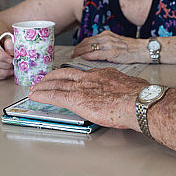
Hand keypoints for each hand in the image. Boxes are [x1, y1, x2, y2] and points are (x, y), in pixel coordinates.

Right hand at [0, 31, 12, 79]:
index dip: (1, 56)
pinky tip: (7, 72)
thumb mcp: (13, 38)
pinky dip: (0, 76)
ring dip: (3, 72)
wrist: (6, 43)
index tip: (11, 59)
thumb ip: (12, 43)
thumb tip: (11, 48)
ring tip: (12, 69)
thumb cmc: (10, 40)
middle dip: (5, 65)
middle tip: (15, 64)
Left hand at [28, 67, 148, 129]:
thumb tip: (129, 95)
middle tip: (44, 80)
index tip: (66, 77)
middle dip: (52, 77)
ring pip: (57, 83)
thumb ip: (124, 90)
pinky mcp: (76, 99)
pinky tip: (34, 96)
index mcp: (103, 75)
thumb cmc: (140, 98)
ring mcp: (82, 87)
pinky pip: (54, 95)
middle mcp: (90, 78)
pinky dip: (42, 95)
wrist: (139, 102)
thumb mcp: (132, 87)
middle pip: (65, 74)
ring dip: (44, 85)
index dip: (71, 75)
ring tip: (35, 88)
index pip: (82, 73)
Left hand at [72, 30, 146, 63]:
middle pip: (86, 42)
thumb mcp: (115, 42)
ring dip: (80, 53)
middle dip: (77, 49)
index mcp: (106, 35)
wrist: (142, 49)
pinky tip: (83, 58)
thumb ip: (105, 45)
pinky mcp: (112, 52)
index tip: (75, 50)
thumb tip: (93, 52)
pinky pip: (96, 53)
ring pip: (89, 47)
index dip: (80, 45)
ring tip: (75, 58)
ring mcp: (109, 44)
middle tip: (72, 55)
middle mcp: (106, 38)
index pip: (89, 39)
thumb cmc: (130, 48)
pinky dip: (88, 56)